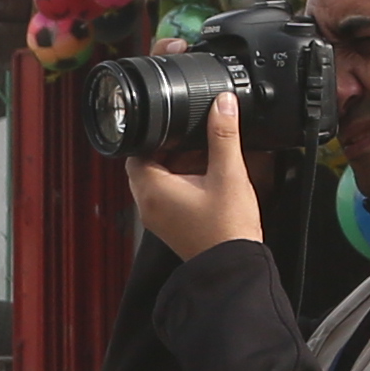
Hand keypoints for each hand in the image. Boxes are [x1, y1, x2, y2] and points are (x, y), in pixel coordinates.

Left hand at [127, 96, 269, 263]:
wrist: (234, 266)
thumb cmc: (228, 229)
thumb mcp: (229, 174)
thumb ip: (224, 135)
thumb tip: (222, 104)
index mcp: (152, 190)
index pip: (136, 151)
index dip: (153, 135)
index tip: (174, 127)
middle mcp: (147, 206)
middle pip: (144, 165)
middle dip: (165, 149)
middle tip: (189, 141)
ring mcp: (156, 219)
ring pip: (154, 182)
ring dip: (172, 167)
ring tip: (199, 159)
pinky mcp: (169, 227)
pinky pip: (164, 197)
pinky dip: (177, 185)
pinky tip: (202, 181)